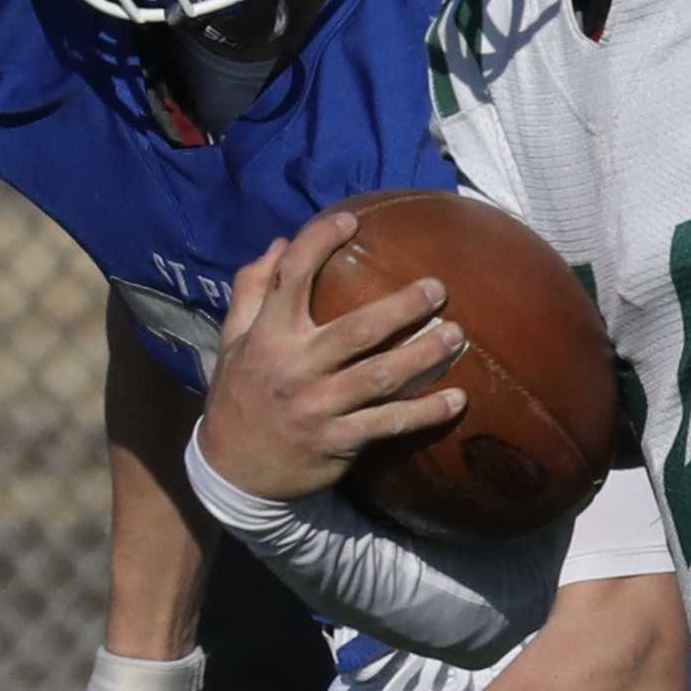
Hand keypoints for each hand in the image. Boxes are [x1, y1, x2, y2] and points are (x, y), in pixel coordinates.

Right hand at [200, 204, 466, 500]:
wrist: (232, 470)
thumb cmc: (239, 394)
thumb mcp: (233, 341)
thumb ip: (251, 291)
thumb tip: (280, 243)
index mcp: (266, 336)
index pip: (290, 279)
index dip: (317, 243)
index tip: (351, 220)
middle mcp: (293, 367)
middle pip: (356, 330)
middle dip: (401, 307)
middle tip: (438, 288)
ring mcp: (317, 407)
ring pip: (380, 376)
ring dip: (423, 355)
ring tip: (457, 335)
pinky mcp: (337, 441)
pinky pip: (388, 423)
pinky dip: (425, 412)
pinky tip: (458, 399)